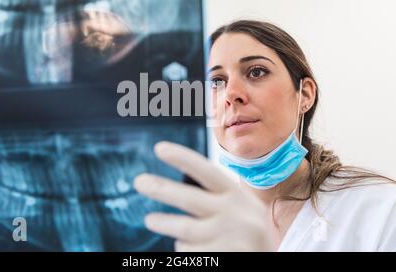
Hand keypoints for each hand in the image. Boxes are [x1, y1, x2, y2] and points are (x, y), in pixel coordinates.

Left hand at [134, 141, 271, 251]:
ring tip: (150, 219)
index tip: (160, 148)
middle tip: (140, 181)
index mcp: (238, 196)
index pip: (208, 172)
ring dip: (164, 223)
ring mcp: (229, 239)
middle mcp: (235, 215)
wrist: (268, 264)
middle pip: (189, 199)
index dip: (183, 158)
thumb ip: (218, 196)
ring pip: (184, 230)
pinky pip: (190, 252)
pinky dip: (187, 249)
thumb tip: (174, 186)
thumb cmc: (247, 233)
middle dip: (161, 188)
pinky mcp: (222, 258)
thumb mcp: (242, 209)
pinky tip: (197, 248)